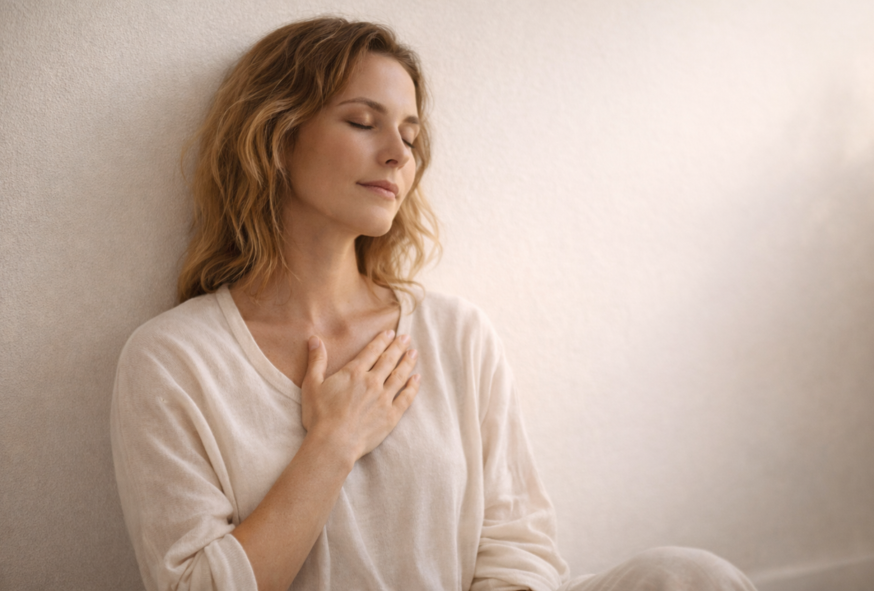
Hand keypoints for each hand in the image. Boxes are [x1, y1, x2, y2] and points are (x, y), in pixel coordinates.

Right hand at [300, 330, 419, 462]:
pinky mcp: (391, 415)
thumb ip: (316, 360)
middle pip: (389, 360)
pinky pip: (406, 397)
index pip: (372, 351)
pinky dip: (413, 387)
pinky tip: (417, 379)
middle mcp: (372, 382)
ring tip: (414, 353)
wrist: (334, 444)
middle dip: (398, 347)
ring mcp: (384, 398)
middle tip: (406, 337)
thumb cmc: (320, 416)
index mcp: (354, 373)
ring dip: (408, 362)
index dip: (382, 340)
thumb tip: (314, 339)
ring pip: (400, 375)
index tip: (390, 333)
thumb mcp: (312, 385)